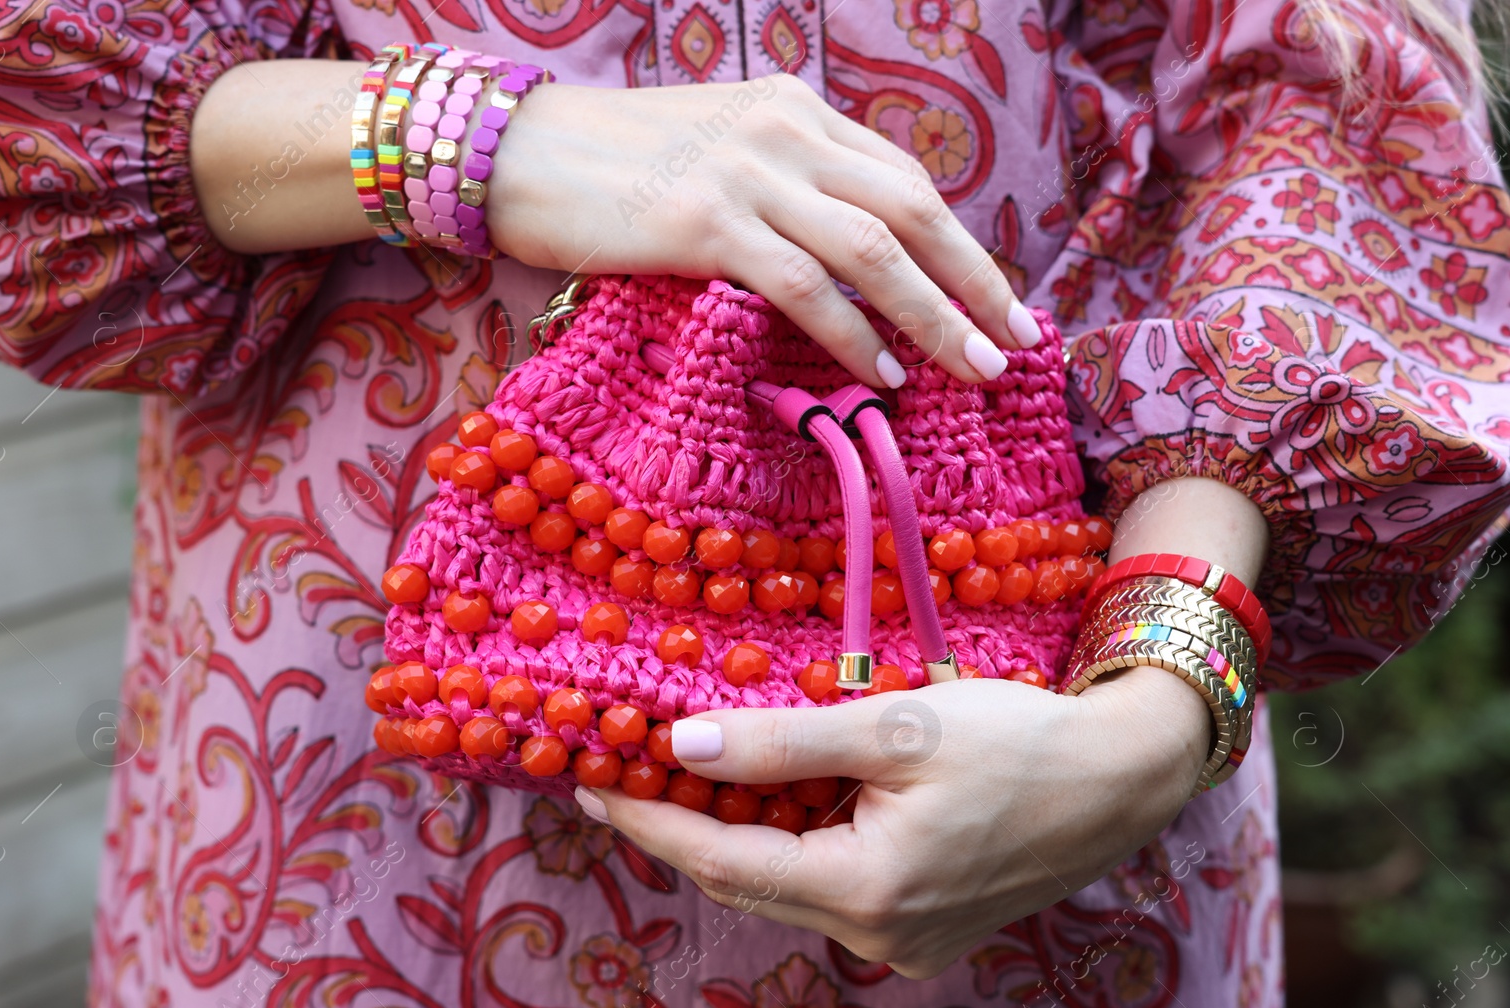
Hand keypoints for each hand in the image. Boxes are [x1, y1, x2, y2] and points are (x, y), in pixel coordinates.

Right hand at [489, 76, 1040, 387]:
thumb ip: (783, 186)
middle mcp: (786, 131)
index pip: (903, 181)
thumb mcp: (717, 152)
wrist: (514, 153)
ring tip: (973, 367)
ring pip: (874, 249)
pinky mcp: (707, 223)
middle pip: (913, 209)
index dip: (960, 246)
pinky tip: (881, 373)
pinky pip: (804, 284)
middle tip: (1015, 340)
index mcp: (795, 111)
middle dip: (975, 281)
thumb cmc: (610, 167)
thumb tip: (845, 257)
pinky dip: (852, 333)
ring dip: (934, 314)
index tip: (995, 300)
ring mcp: (748, 174)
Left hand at [575, 666, 1210, 978]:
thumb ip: (782, 745)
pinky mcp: (925, 932)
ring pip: (790, 885)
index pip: (721, 861)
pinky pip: (833, 889)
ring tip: (696, 773)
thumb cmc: (1016, 742)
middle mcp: (878, 936)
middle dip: (685, 828)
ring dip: (742, 833)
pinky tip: (784, 798)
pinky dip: (797, 845)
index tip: (591, 785)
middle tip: (627, 775)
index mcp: (866, 891)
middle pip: (749, 880)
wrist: (1121, 778)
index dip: (650, 822)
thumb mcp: (892, 728)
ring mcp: (904, 944)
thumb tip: (682, 748)